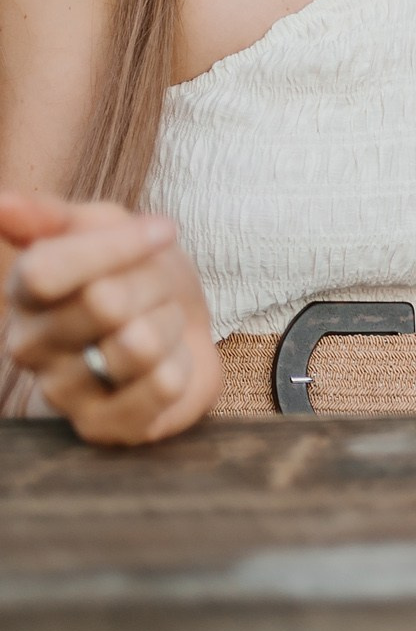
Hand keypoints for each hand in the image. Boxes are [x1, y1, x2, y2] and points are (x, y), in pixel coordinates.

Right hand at [1, 191, 220, 444]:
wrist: (181, 332)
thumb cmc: (138, 276)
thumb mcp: (106, 228)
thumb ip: (57, 216)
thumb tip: (3, 203)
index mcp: (24, 293)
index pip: (45, 270)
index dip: (115, 246)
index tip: (163, 230)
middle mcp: (30, 346)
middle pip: (103, 303)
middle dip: (154, 286)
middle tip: (157, 290)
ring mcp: (63, 391)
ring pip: (139, 345)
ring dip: (170, 326)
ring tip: (159, 327)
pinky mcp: (103, 427)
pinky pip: (161, 387)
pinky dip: (182, 366)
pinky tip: (168, 364)